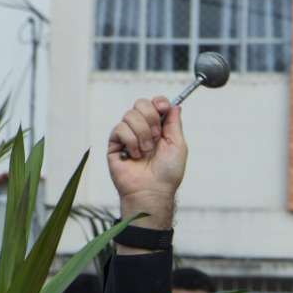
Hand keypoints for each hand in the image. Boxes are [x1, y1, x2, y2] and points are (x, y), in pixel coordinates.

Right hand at [106, 96, 188, 230]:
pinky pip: (120, 128)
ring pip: (130, 115)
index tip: (163, 108)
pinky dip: (131, 141)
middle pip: (140, 103)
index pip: (154, 104)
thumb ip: (175, 123)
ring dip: (142, 133)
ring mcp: (128, 136)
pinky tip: (134, 155)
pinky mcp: (115, 143)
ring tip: (146, 151)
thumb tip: (175, 105)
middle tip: (155, 136)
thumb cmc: (167, 173)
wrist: (152, 190)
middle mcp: (142, 129)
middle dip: (150, 118)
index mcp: (158, 128)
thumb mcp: (178, 145)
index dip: (158, 102)